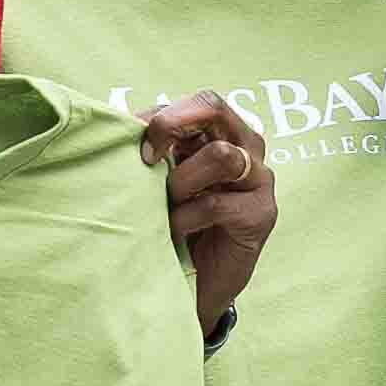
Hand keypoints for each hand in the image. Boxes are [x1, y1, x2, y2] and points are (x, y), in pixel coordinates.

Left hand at [145, 94, 276, 331]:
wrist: (196, 283)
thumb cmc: (177, 224)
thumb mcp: (162, 179)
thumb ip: (157, 148)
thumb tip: (125, 122)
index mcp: (225, 134)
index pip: (202, 102)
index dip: (165, 117)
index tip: (138, 149)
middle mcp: (248, 149)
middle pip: (216, 108)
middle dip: (171, 127)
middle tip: (148, 160)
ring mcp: (260, 180)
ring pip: (221, 154)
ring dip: (181, 181)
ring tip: (169, 205)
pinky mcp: (261, 215)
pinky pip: (215, 204)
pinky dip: (185, 218)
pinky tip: (176, 233)